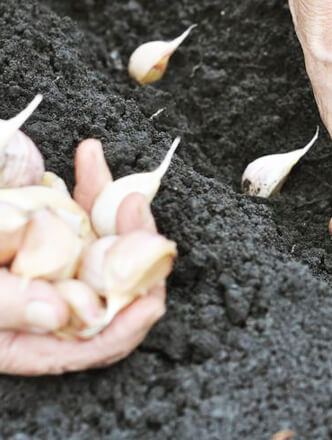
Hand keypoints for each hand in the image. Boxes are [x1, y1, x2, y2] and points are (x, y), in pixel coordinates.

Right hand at [0, 139, 165, 375]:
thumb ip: (3, 304)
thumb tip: (56, 315)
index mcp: (30, 338)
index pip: (91, 345)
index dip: (125, 328)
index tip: (150, 303)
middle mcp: (54, 301)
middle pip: (113, 288)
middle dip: (135, 252)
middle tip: (133, 212)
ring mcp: (58, 262)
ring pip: (109, 244)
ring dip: (119, 211)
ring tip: (117, 183)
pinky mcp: (53, 228)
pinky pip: (85, 210)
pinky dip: (90, 184)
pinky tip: (88, 155)